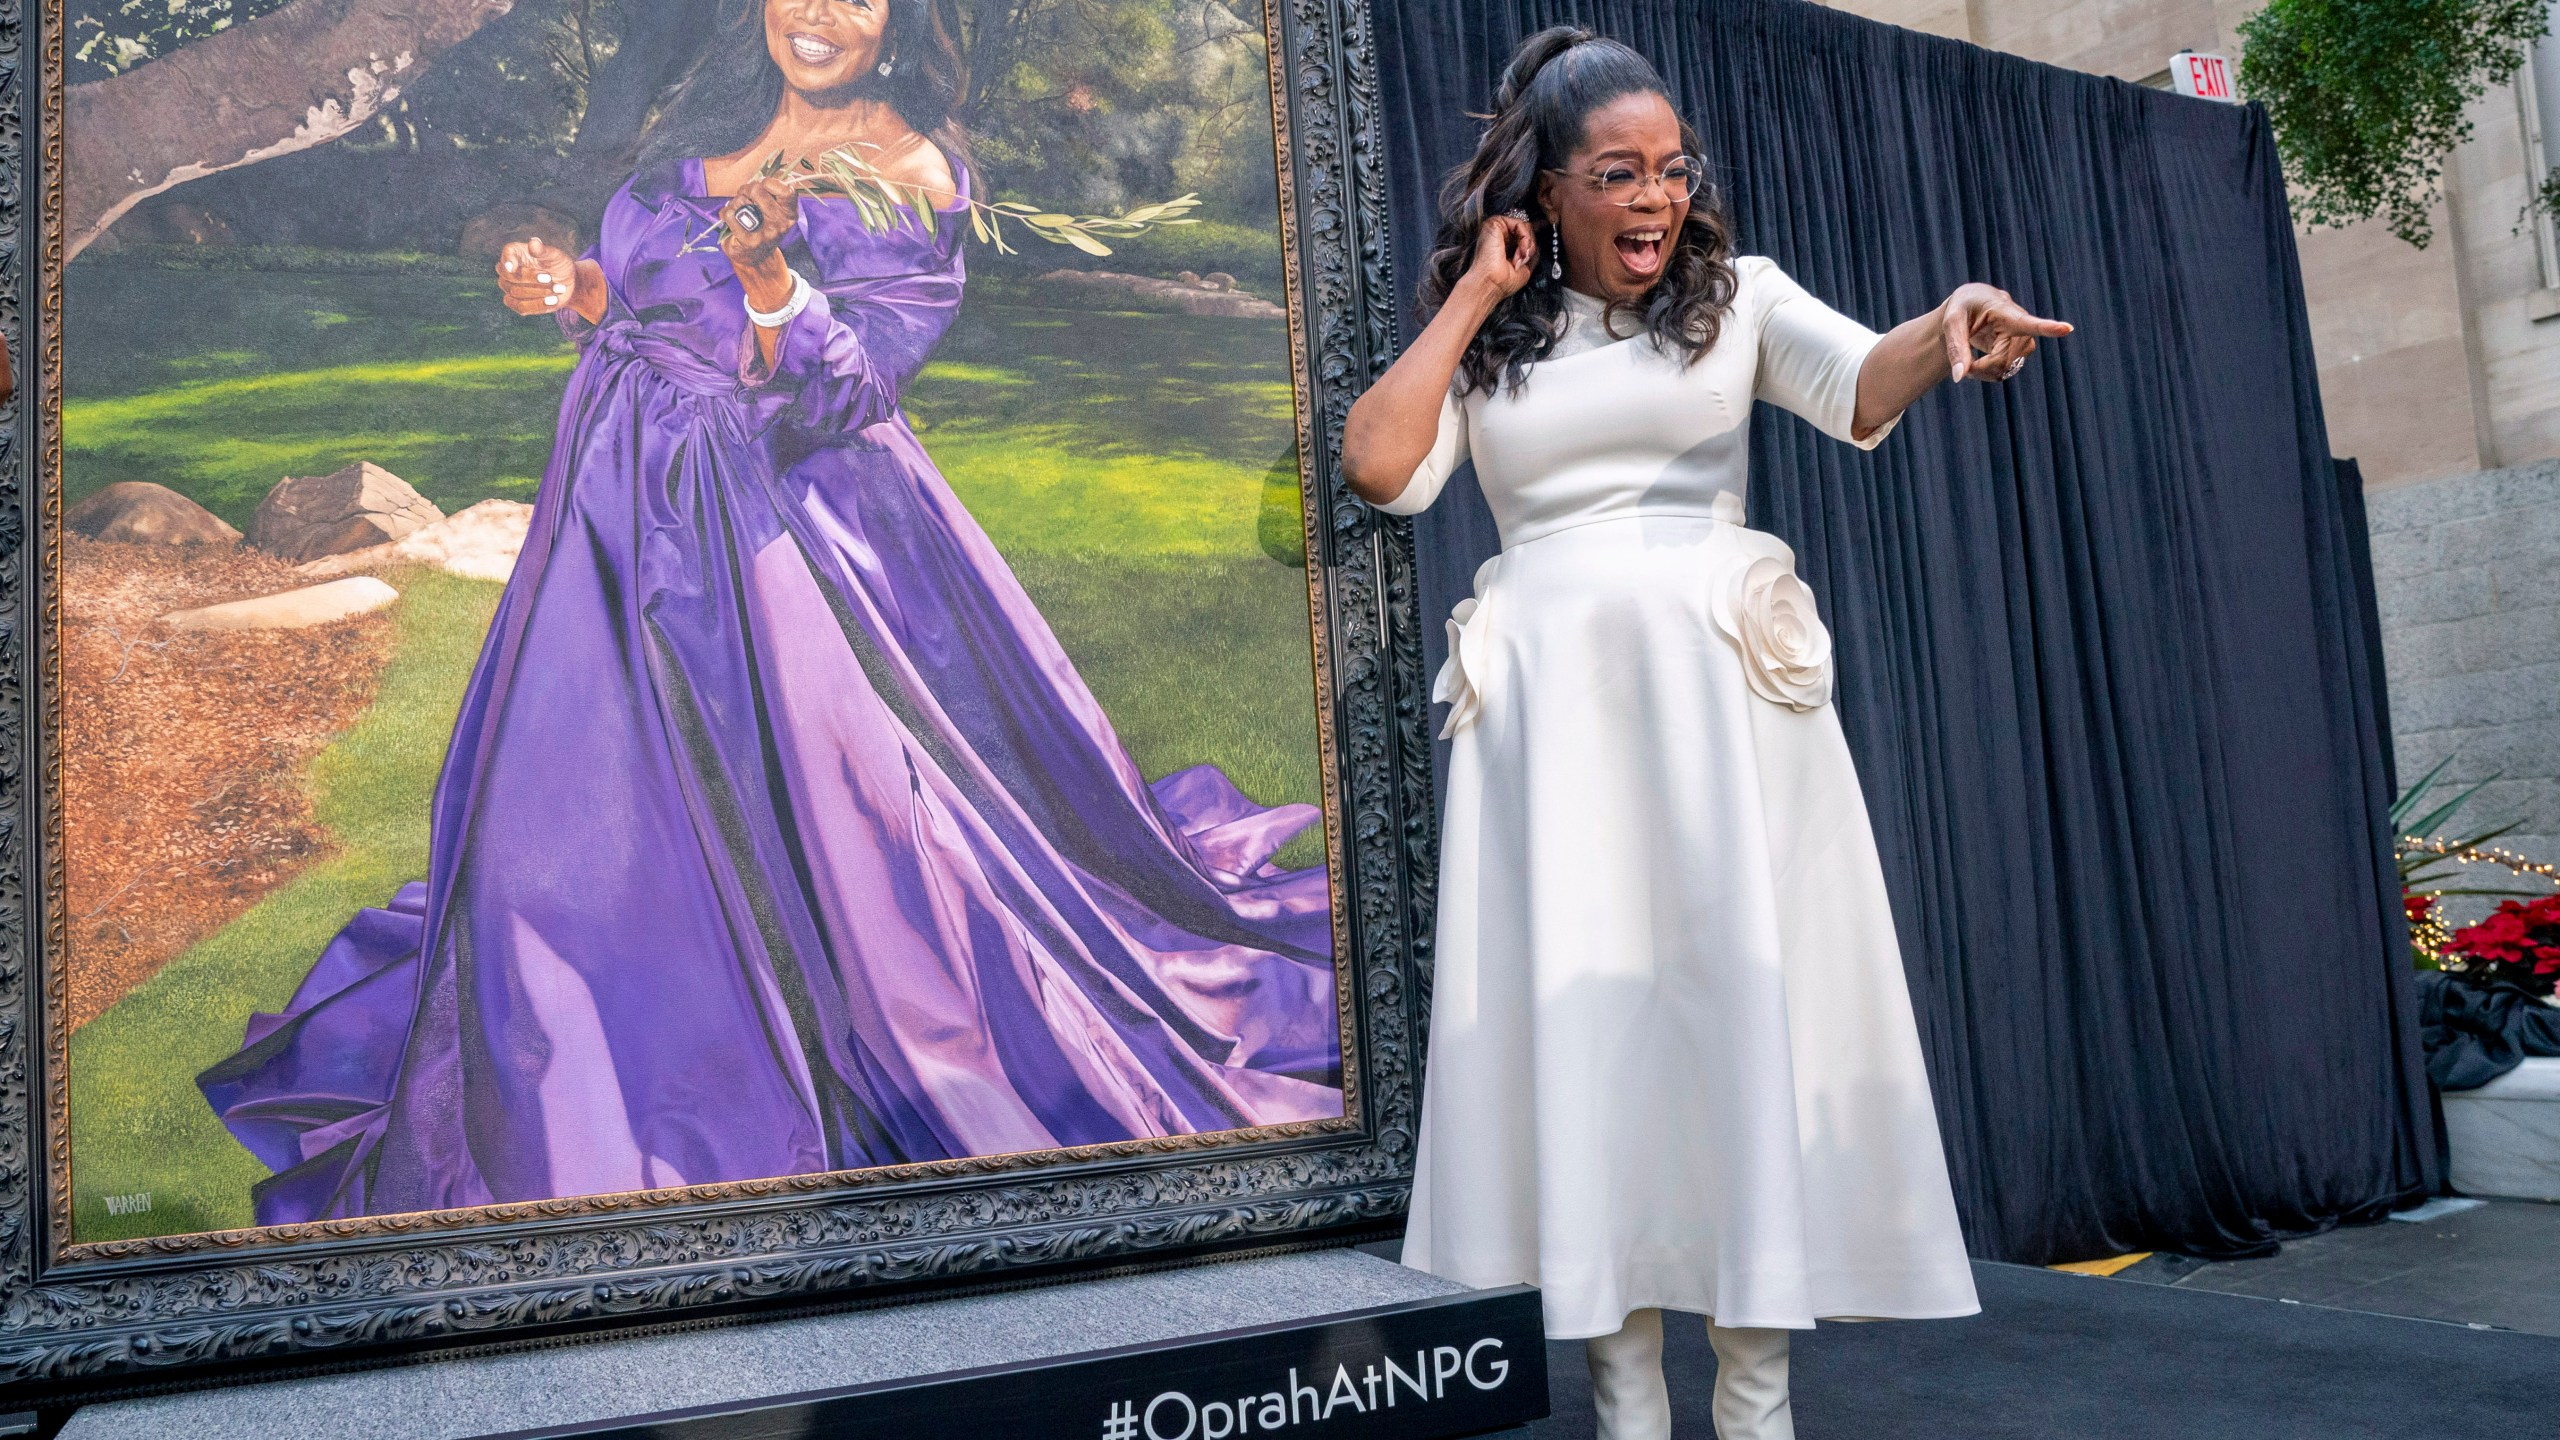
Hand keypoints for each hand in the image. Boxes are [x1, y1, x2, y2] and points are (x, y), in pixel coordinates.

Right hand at [496, 238, 585, 316]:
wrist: (568, 282)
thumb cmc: (558, 264)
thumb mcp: (555, 256)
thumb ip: (543, 250)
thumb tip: (533, 242)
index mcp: (516, 253)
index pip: (507, 253)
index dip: (508, 260)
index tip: (513, 267)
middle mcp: (508, 270)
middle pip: (509, 277)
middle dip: (531, 279)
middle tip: (550, 278)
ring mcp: (510, 288)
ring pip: (515, 293)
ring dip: (538, 292)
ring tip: (558, 288)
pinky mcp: (518, 304)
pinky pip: (521, 308)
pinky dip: (538, 305)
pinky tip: (553, 300)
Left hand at [720, 174, 802, 273]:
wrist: (756, 257)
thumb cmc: (762, 225)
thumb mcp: (774, 209)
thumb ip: (771, 191)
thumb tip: (763, 175)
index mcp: (790, 213)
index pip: (787, 190)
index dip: (770, 182)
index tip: (764, 187)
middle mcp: (782, 223)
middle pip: (757, 189)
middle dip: (746, 189)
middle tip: (747, 199)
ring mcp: (766, 234)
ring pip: (741, 200)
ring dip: (735, 203)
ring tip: (740, 213)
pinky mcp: (749, 242)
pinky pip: (730, 215)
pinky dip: (725, 214)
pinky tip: (730, 219)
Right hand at [1465, 212, 1538, 300]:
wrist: (1489, 284)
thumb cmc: (1502, 282)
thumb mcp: (1525, 268)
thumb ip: (1531, 252)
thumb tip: (1539, 243)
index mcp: (1504, 245)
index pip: (1523, 234)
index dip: (1535, 237)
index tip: (1544, 236)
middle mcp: (1499, 236)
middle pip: (1526, 230)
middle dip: (1531, 246)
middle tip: (1524, 260)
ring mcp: (1496, 229)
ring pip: (1524, 226)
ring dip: (1528, 244)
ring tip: (1521, 258)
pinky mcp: (1495, 224)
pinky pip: (1519, 223)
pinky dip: (1525, 237)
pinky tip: (1520, 251)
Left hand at [1939, 283, 2071, 382]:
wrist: (1971, 308)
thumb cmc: (1962, 309)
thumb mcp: (1951, 323)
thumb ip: (1955, 348)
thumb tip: (1960, 377)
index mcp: (2005, 311)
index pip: (2028, 322)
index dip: (2048, 327)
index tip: (2067, 329)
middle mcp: (2020, 326)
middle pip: (2005, 360)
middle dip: (1982, 368)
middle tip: (1963, 366)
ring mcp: (2023, 340)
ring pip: (2007, 369)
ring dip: (1986, 373)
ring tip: (1970, 363)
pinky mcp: (2021, 351)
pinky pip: (2006, 372)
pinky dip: (1990, 374)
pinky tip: (1980, 365)